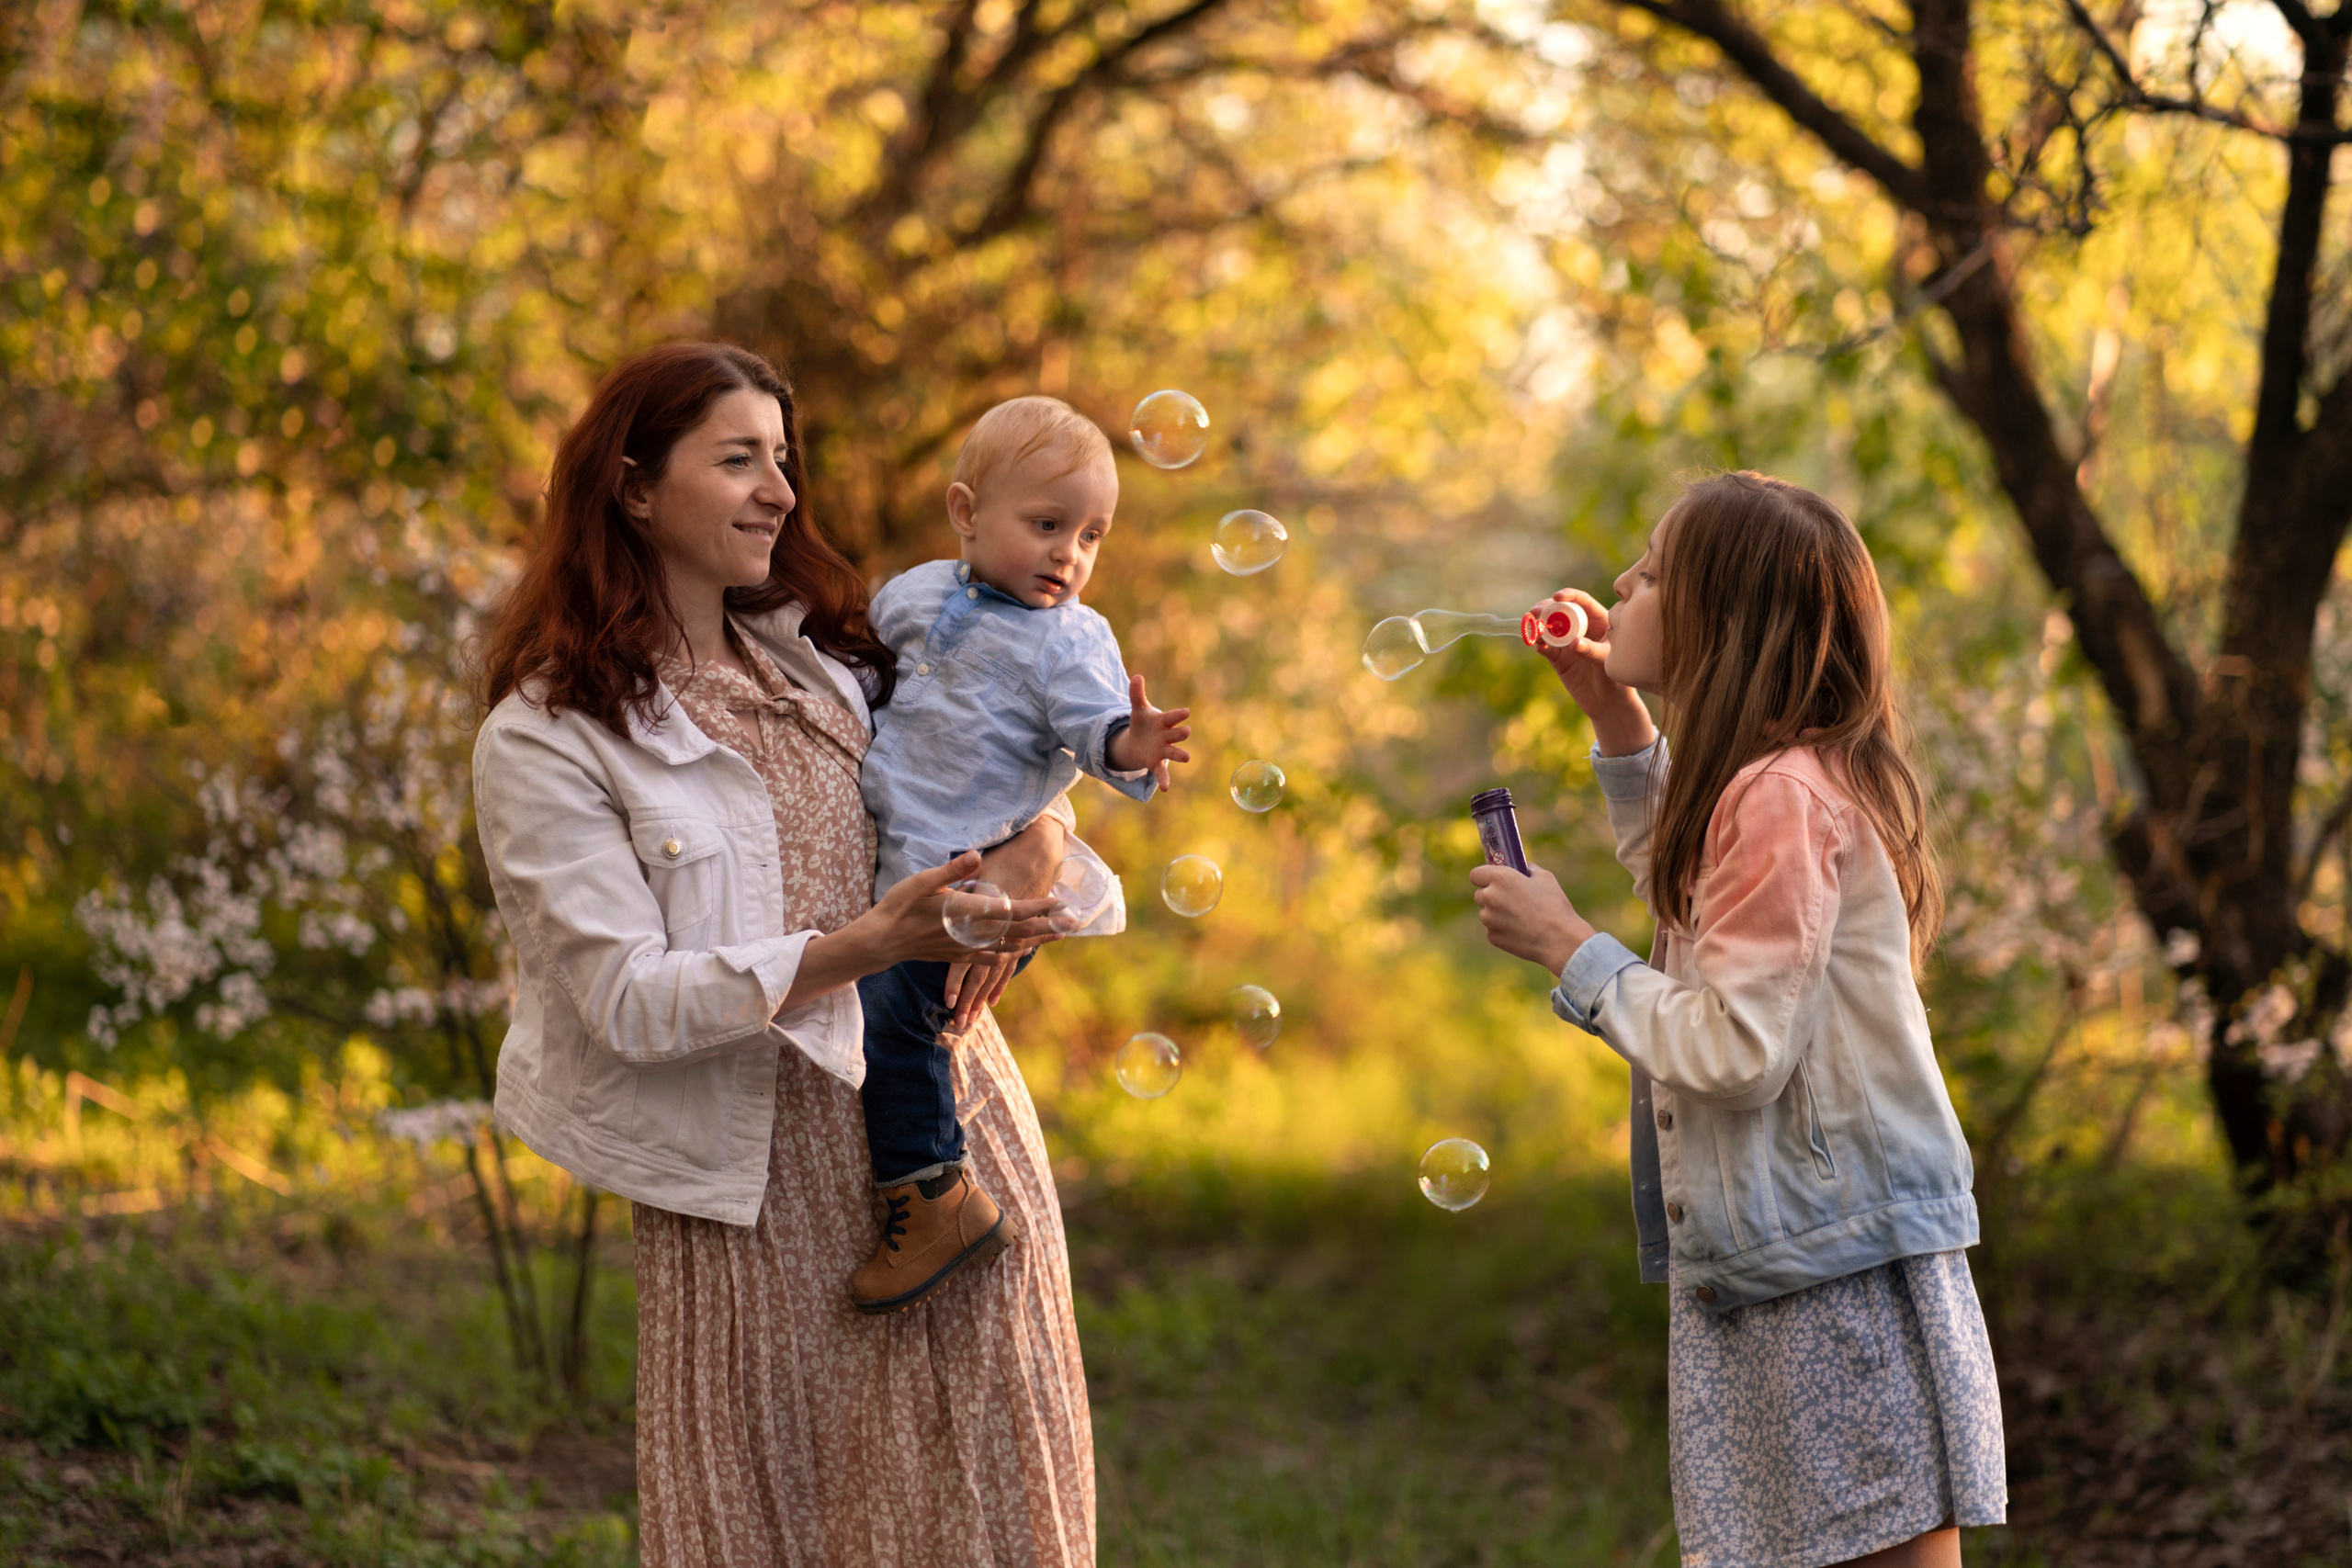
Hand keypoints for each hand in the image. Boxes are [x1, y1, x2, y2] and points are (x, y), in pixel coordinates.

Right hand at [781, 852, 1061, 1013]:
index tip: (1059, 901)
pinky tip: (1022, 952)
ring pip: (1010, 947)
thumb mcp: (922, 881)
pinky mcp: (960, 956)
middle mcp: (972, 933)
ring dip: (1036, 940)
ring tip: (1058, 936)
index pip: (1010, 909)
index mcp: (967, 912)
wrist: (882, 942)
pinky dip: (1012, 954)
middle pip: (1019, 931)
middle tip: (1073, 922)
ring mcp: (968, 948)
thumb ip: (952, 869)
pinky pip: (993, 958)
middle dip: (1048, 925)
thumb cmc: (899, 907)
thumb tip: (977, 856)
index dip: (1038, 907)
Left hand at [1105, 673, 1191, 789]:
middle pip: (1176, 734)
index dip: (1178, 715)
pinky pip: (1162, 772)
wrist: (1137, 742)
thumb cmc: (1142, 724)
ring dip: (1180, 754)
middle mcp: (1167, 736)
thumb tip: (1137, 676)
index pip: (1172, 717)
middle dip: (1181, 733)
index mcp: (1164, 722)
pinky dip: (1164, 780)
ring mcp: (1163, 751)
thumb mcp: (1138, 709)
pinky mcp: (1156, 763)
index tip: (1186, 712)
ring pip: (1174, 752)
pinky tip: (1165, 788)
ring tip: (1187, 758)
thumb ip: (1137, 694)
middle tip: (1186, 731)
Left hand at [1469, 861, 1594, 974]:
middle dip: (1492, 895)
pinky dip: (1502, 929)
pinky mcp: (1492, 937)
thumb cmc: (1554, 905)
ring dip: (1497, 913)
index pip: (1475, 874)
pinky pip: (1493, 929)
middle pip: (1480, 894)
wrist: (1559, 939)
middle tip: (1511, 899)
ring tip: (1521, 917)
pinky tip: (1521, 930)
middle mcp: (1489, 897)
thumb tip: (1523, 868)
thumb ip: (1528, 869)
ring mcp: (1488, 919)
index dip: (1484, 877)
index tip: (1492, 880)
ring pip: (1486, 913)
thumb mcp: (1545, 878)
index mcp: (1500, 878)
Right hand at [1533, 589, 1654, 757]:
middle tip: (1536, 612)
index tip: (1557, 597)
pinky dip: (1539, 645)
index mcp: (1598, 622)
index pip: (1582, 602)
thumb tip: (1574, 643)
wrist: (1608, 703)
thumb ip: (1592, 650)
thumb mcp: (1607, 661)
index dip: (1569, 596)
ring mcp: (1567, 642)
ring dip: (1538, 626)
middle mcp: (1581, 629)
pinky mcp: (1557, 658)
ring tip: (1533, 628)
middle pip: (1561, 611)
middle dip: (1546, 609)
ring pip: (1549, 628)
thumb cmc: (1615, 678)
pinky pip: (1545, 648)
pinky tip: (1538, 646)